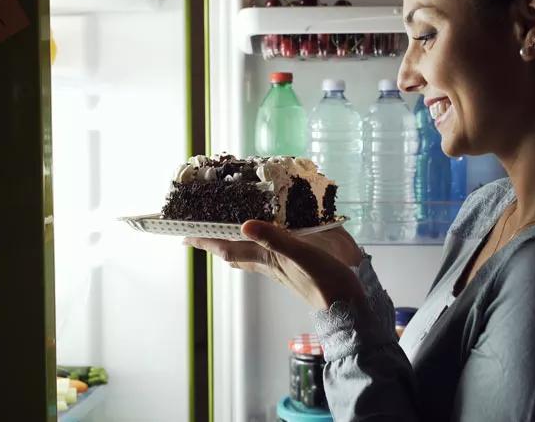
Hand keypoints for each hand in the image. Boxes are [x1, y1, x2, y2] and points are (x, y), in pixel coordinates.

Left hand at [184, 221, 365, 309]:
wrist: (349, 308)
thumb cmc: (326, 282)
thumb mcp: (301, 255)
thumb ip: (275, 239)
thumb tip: (243, 225)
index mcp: (266, 259)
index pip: (228, 248)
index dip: (206, 242)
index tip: (185, 236)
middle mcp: (269, 263)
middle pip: (235, 253)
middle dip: (217, 242)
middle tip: (202, 231)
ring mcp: (282, 267)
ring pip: (251, 254)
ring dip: (236, 243)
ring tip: (229, 229)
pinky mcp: (296, 267)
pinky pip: (269, 252)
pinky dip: (261, 242)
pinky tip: (269, 236)